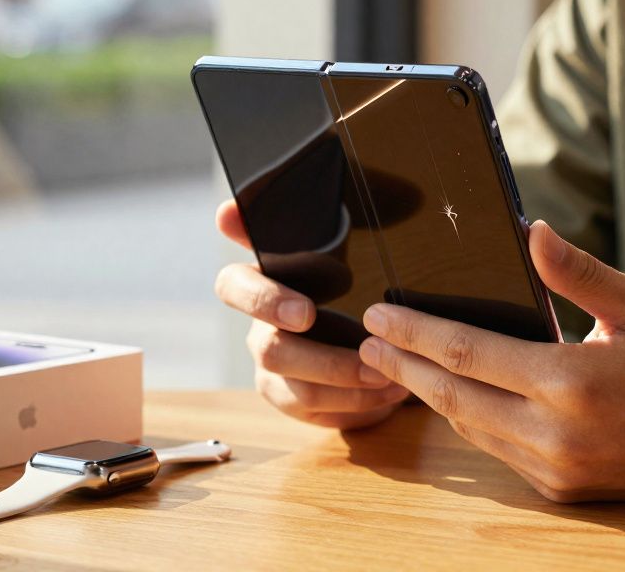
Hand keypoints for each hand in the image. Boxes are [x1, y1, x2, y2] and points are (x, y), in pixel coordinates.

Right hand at [214, 199, 408, 428]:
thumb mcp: (325, 240)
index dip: (265, 301)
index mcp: (257, 284)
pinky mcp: (293, 402)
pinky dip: (358, 406)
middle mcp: (257, 330)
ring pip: (298, 390)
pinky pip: (318, 413)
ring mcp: (272, 371)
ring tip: (394, 377)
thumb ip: (290, 223)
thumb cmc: (336, 272)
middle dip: (324, 359)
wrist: (358, 317)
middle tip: (371, 355)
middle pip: (271, 351)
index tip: (307, 311)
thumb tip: (230, 210)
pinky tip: (392, 393)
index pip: (234, 287)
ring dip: (350, 386)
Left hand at [356, 219, 624, 501]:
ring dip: (429, 396)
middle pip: (454, 397)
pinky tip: (452, 396)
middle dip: (404, 368)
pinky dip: (469, 421)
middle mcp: (557, 436)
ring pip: (471, 428)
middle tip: (365, 344)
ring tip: (394, 366)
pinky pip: (499, 451)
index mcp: (573, 383)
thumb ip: (579, 274)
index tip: (378, 316)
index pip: (469, 353)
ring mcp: (558, 471)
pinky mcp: (565, 491)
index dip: (416, 333)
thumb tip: (531, 234)